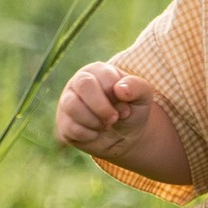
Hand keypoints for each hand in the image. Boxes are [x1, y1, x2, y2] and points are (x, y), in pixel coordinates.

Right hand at [56, 58, 176, 173]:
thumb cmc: (132, 109)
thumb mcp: (143, 96)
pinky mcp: (64, 123)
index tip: (126, 107)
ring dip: (94, 121)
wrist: (125, 136)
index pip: (103, 76)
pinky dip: (89, 134)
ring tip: (106, 126)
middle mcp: (79, 82)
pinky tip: (96, 133)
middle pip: (83, 85)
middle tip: (114, 119)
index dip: (116, 94)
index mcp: (98, 70)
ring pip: (72, 105)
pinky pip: (70, 127)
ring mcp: (67, 102)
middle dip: (102, 106)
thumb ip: (137, 87)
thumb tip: (120, 89)